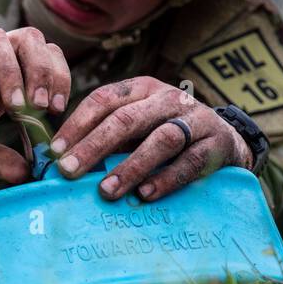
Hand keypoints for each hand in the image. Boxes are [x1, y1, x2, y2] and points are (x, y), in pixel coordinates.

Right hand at [0, 27, 71, 183]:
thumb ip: (1, 158)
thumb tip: (30, 176)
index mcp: (3, 68)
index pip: (44, 53)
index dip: (57, 76)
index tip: (57, 110)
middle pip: (29, 38)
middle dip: (42, 71)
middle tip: (42, 107)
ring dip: (12, 72)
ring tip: (15, 108)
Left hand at [49, 76, 251, 200]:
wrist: (227, 141)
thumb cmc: (167, 134)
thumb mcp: (138, 126)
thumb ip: (106, 137)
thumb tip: (60, 163)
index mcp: (142, 88)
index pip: (103, 100)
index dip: (76, 124)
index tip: (54, 151)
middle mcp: (168, 98)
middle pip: (126, 119)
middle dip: (93, 146)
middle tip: (68, 171)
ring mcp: (195, 119)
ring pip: (159, 140)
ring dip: (129, 167)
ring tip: (105, 190)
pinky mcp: (216, 144)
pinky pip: (189, 162)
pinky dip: (166, 179)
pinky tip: (144, 194)